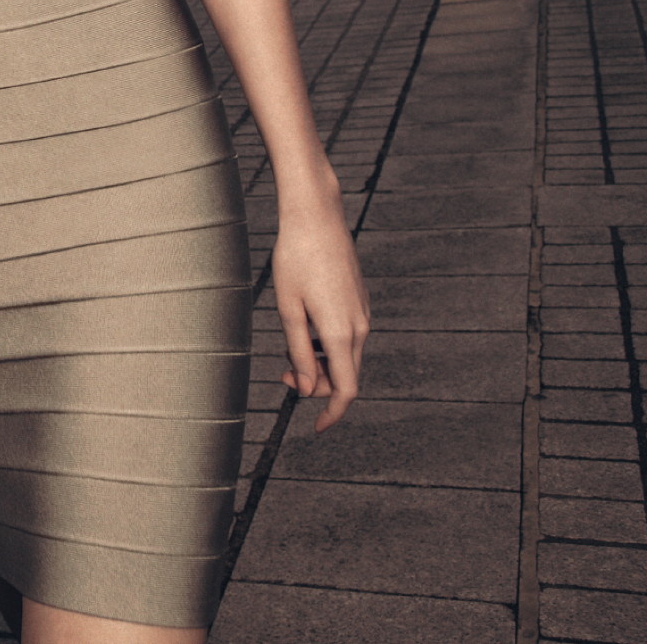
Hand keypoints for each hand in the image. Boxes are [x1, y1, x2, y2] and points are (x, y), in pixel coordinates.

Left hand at [271, 199, 369, 428]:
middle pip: (345, 376)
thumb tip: (307, 389)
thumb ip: (298, 352)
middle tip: (282, 376)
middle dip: (317, 386)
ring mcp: (363, 314)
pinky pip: (347, 337)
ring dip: (320, 364)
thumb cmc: (295, 259)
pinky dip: (327, 345)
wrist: (317, 217)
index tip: (316, 428)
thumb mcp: (288, 309)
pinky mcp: (360, 302)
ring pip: (345, 356)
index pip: (346, 390)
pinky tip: (303, 328)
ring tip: (289, 350)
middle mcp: (360, 327)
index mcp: (341, 333)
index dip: (332, 413)